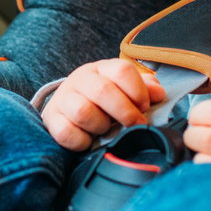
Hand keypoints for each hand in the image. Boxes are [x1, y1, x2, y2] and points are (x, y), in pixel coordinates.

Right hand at [42, 59, 165, 150]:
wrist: (66, 110)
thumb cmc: (102, 101)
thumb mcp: (123, 90)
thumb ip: (143, 89)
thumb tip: (159, 94)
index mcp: (101, 69)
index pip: (122, 70)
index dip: (138, 91)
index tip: (144, 106)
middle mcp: (80, 79)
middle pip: (103, 91)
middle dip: (125, 112)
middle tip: (135, 124)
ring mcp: (63, 98)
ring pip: (84, 112)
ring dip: (101, 126)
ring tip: (106, 129)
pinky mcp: (51, 119)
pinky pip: (67, 132)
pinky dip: (82, 141)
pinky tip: (89, 140)